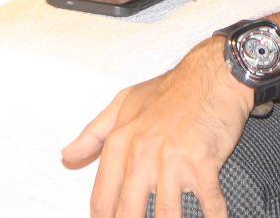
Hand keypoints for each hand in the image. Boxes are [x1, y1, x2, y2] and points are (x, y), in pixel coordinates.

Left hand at [63, 37, 252, 217]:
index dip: (102, 217)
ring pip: (164, 214)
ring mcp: (172, 160)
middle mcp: (142, 153)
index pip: (102, 195)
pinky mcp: (203, 164)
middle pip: (127, 210)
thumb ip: (93, 134)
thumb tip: (66, 157)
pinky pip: (208, 204)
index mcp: (120, 141)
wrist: (212, 76)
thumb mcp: (122, 104)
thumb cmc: (168, 91)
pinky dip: (214, 217)